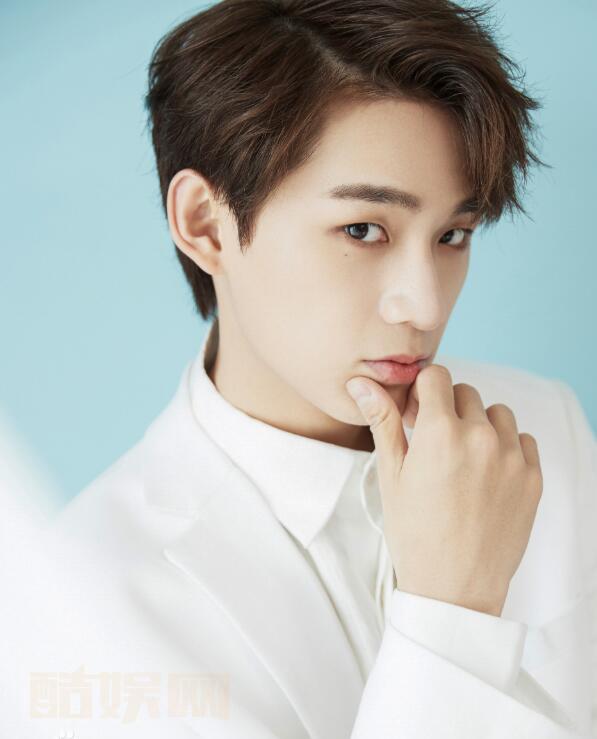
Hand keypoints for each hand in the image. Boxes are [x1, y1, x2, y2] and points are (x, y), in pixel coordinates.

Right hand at [345, 364, 542, 616]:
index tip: (416, 415)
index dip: (422, 392)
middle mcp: (481, 437)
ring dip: (479, 424)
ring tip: (463, 457)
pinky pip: (523, 440)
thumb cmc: (414, 533)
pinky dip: (506, 446)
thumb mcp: (391, 475)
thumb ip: (383, 421)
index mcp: (440, 433)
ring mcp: (512, 457)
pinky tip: (486, 472)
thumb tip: (362, 384)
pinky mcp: (532, 477)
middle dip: (447, 408)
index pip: (436, 376)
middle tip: (435, 441)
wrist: (454, 588)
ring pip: (497, 413)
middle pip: (465, 392)